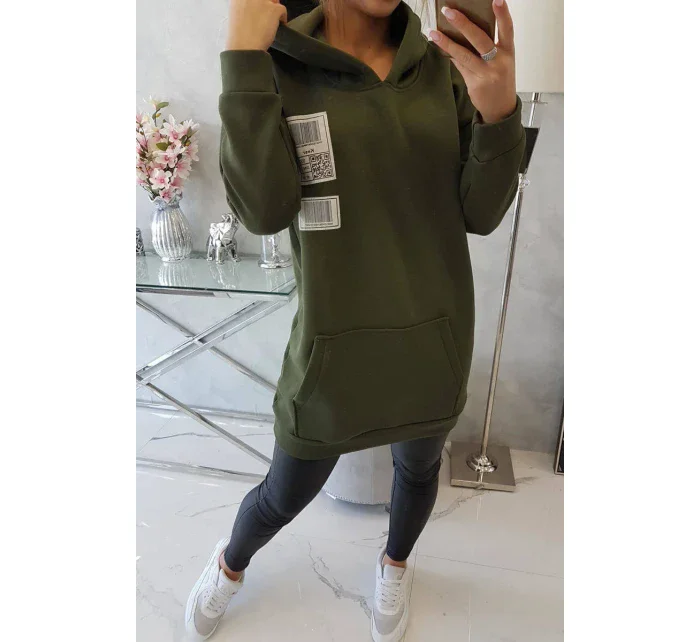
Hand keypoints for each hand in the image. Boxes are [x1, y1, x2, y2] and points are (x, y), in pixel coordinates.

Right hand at [226, 0, 286, 50]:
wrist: (245, 47)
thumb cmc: (240, 36)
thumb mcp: (237, 16)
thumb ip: (246, 8)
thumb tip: (256, 9)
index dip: (260, 3)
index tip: (260, 10)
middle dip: (268, 4)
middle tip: (267, 15)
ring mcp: (262, 1)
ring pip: (274, 1)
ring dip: (274, 10)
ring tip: (272, 21)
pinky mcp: (273, 9)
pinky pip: (282, 9)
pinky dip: (282, 18)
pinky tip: (279, 25)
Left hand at [430, 0, 516, 123]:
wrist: (501, 109)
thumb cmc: (500, 80)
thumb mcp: (502, 62)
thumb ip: (489, 47)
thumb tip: (466, 29)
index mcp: (508, 52)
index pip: (507, 29)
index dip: (503, 14)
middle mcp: (499, 62)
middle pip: (480, 39)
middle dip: (463, 24)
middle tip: (449, 12)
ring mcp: (486, 74)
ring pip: (464, 55)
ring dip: (447, 42)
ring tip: (433, 32)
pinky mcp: (475, 84)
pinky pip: (459, 66)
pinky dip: (449, 55)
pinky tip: (439, 47)